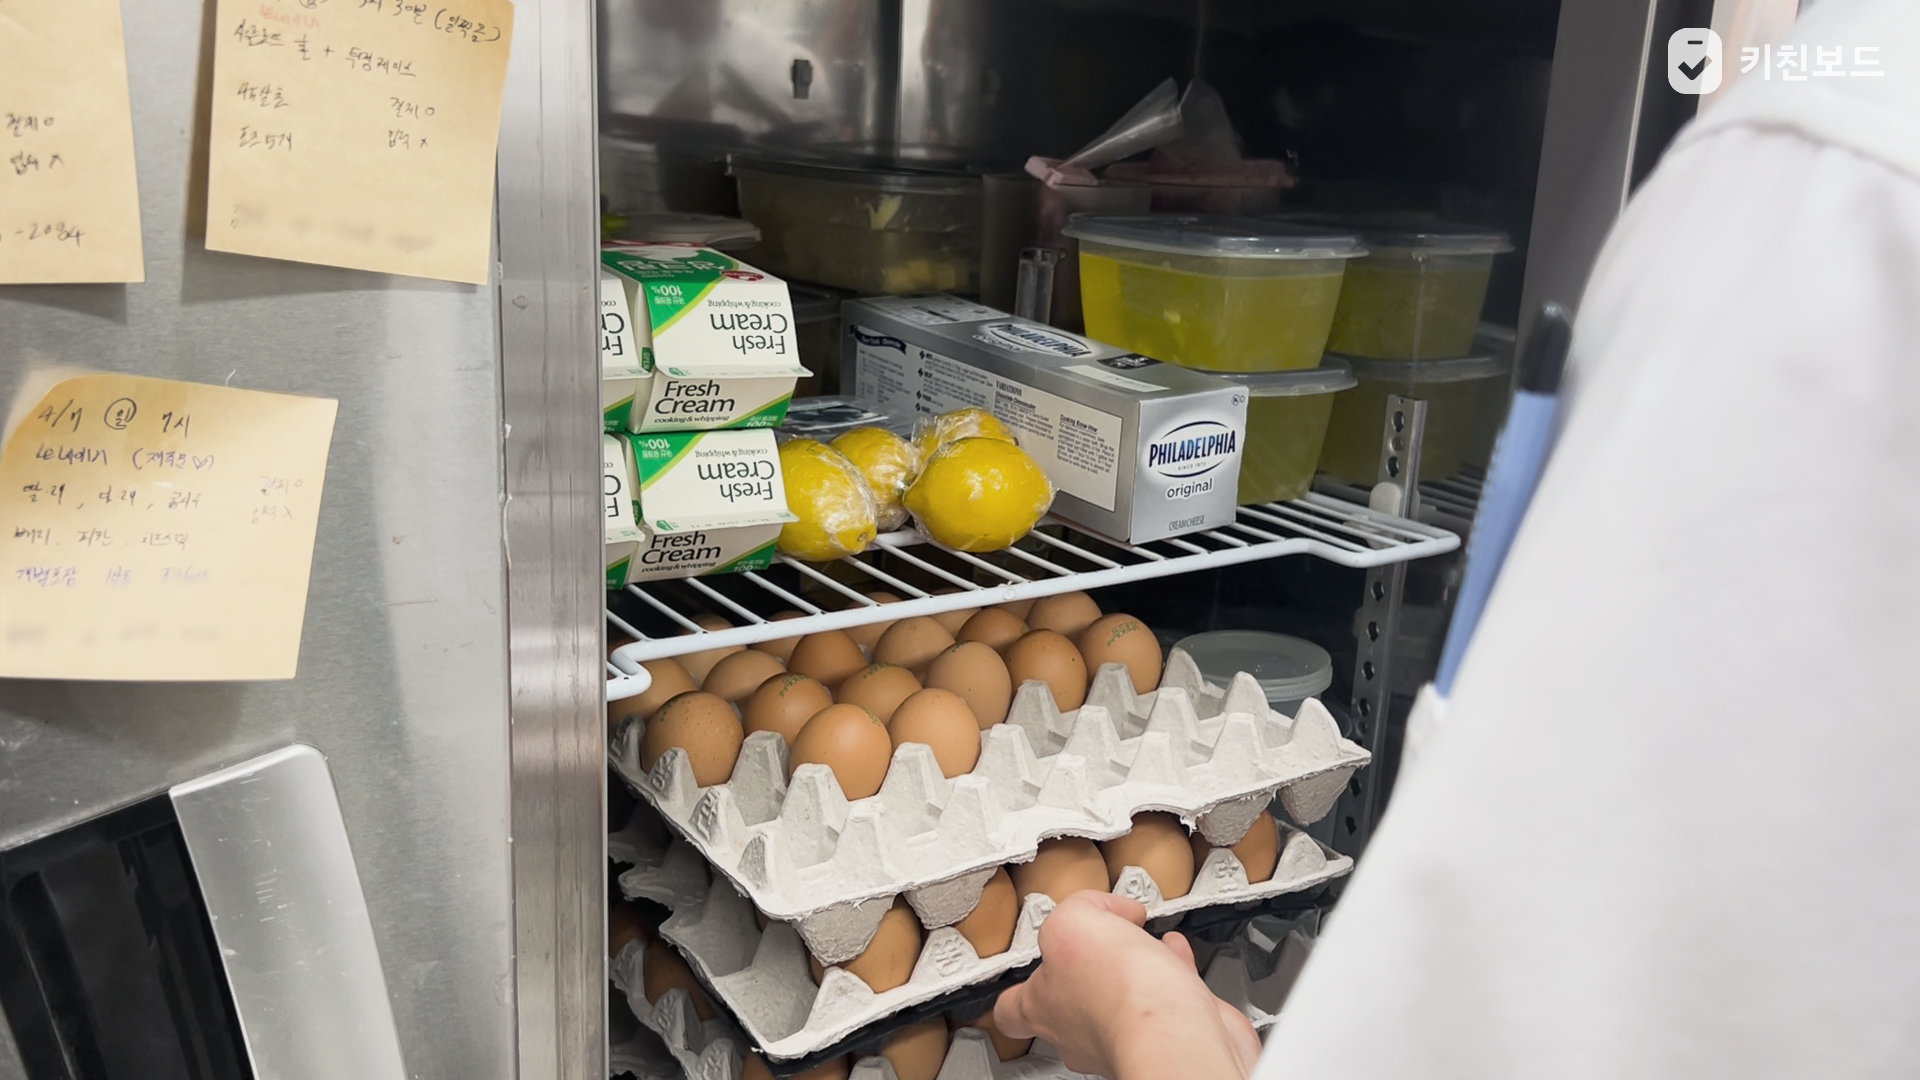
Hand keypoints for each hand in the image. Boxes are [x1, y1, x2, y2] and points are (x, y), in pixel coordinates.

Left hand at [995, 891, 1261, 1079]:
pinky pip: (1164, 1001)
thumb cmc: (1114, 991)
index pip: (1010, 1009)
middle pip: (1071, 1003)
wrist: (1170, 1030)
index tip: (1025, 971)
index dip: (1017, 988)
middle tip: (1101, 945)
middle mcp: (1076, 1032)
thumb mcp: (1070, 921)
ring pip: (1121, 1001)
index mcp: (1042, 1007)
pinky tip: (1175, 951)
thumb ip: (1075, 909)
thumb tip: (1099, 908)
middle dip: (1090, 969)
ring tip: (1144, 940)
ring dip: (1133, 967)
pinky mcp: (1163, 1038)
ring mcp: (1120, 1039)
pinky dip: (1172, 972)